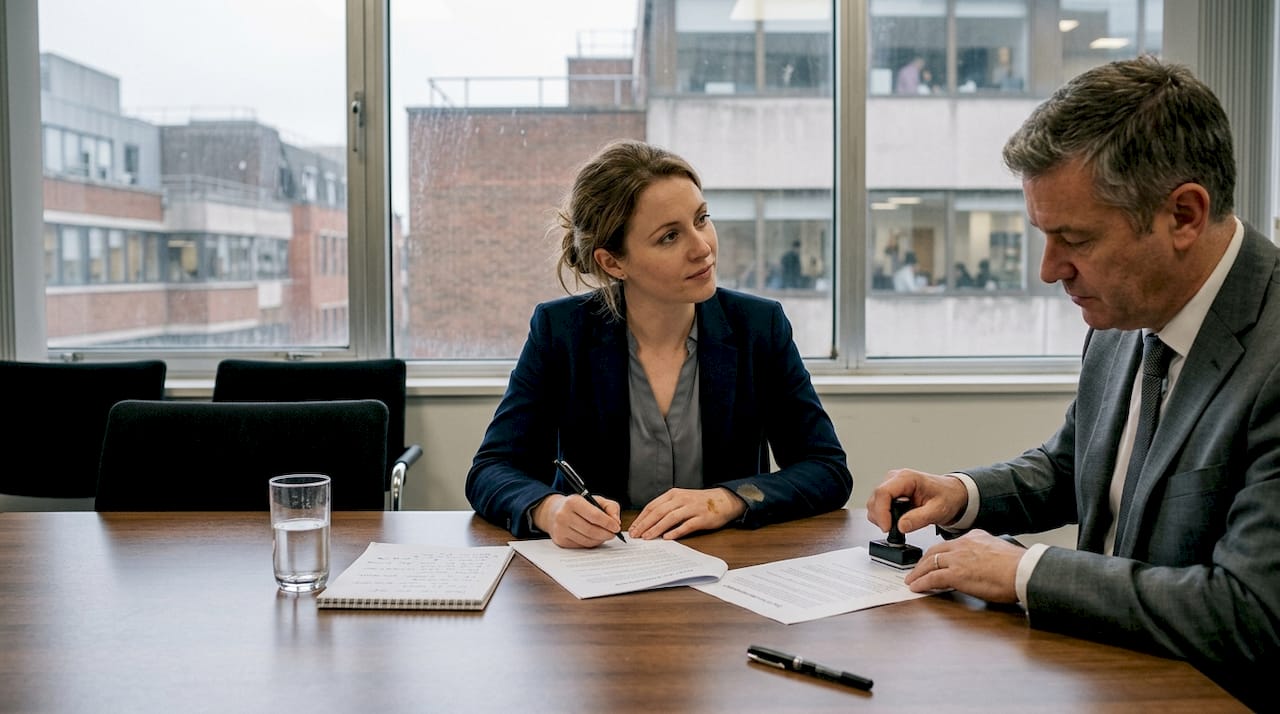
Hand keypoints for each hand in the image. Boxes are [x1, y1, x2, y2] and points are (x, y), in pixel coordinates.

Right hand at [532, 494, 622, 547]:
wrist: (555, 512)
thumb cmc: (579, 506)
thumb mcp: (595, 500)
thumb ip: (610, 507)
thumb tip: (616, 521)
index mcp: (573, 502)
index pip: (594, 516)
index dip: (608, 523)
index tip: (616, 527)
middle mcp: (563, 515)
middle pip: (591, 530)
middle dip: (606, 534)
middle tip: (613, 534)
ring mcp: (560, 529)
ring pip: (587, 540)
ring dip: (600, 540)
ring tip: (604, 535)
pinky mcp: (560, 540)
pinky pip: (581, 546)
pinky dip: (591, 543)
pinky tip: (594, 538)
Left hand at [628, 487, 745, 539]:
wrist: (723, 500)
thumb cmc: (699, 502)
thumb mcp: (681, 499)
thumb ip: (667, 507)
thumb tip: (648, 522)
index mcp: (674, 494)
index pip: (653, 506)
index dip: (641, 518)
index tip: (633, 528)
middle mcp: (681, 499)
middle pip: (658, 512)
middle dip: (645, 524)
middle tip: (635, 535)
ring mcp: (692, 508)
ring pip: (670, 518)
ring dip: (656, 528)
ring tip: (647, 537)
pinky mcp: (702, 518)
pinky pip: (686, 525)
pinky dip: (676, 532)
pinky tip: (667, 538)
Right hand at [865, 468, 967, 533]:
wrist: (952, 494)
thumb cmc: (947, 497)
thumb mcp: (938, 510)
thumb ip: (919, 518)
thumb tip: (901, 526)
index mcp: (906, 478)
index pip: (883, 493)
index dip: (881, 512)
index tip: (887, 528)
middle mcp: (894, 478)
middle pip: (875, 499)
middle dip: (881, 518)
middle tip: (894, 530)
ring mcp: (890, 485)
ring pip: (873, 503)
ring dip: (881, 518)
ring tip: (899, 525)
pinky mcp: (890, 493)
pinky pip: (878, 506)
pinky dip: (883, 517)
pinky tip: (897, 521)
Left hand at [904, 530, 1023, 602]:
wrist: (1023, 570)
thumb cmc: (1019, 566)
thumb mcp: (1000, 551)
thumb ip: (987, 554)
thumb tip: (986, 564)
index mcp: (975, 537)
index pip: (950, 544)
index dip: (940, 553)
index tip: (935, 558)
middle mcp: (963, 544)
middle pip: (934, 551)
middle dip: (923, 561)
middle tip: (916, 569)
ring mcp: (957, 559)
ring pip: (929, 563)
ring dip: (918, 572)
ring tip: (912, 579)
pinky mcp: (956, 574)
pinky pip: (932, 578)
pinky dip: (922, 583)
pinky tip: (916, 587)